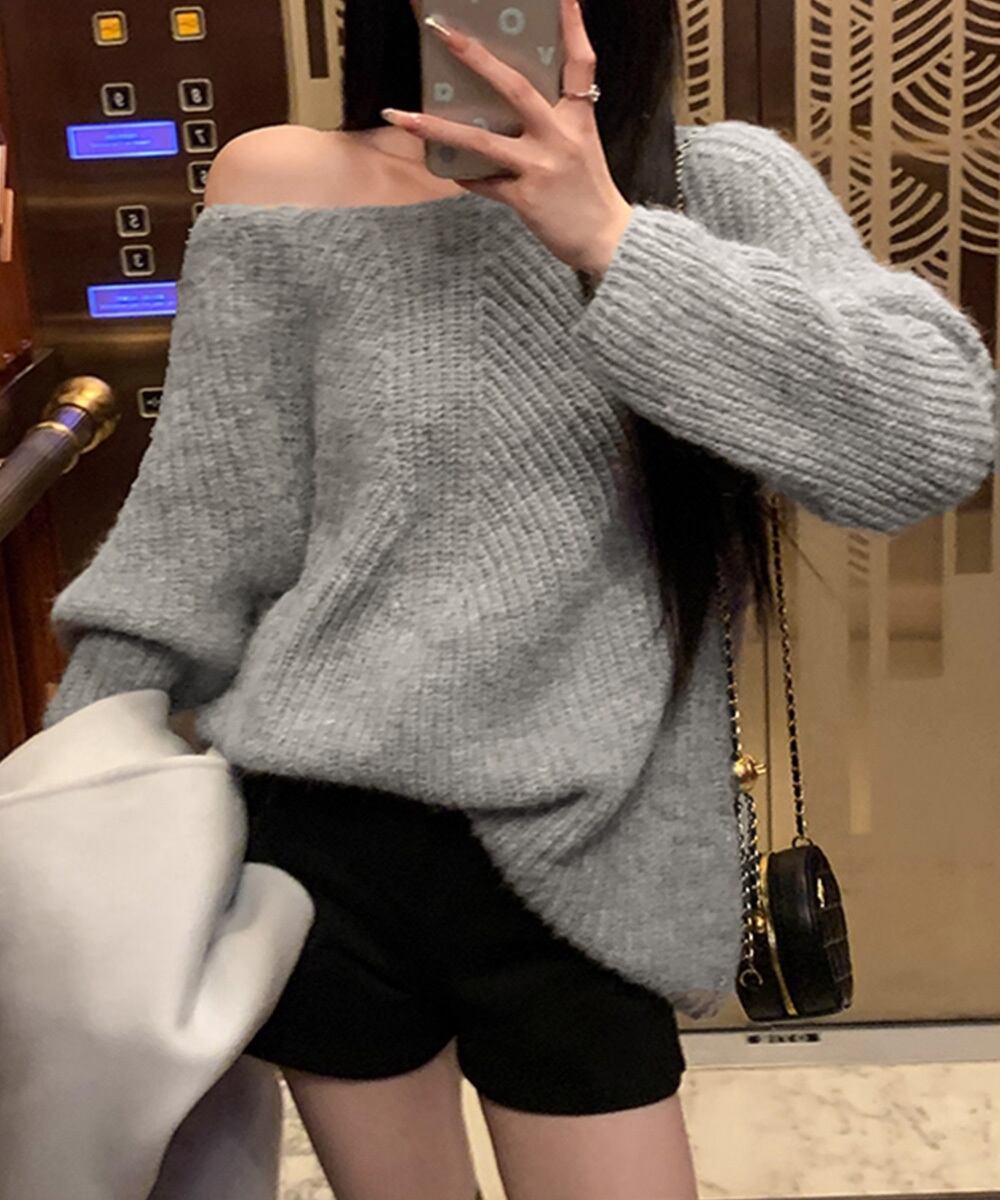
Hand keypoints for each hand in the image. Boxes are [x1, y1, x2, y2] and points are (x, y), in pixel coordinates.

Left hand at [381, 0, 633, 279]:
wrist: (608, 241)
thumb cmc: (590, 193)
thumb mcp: (581, 147)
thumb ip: (553, 123)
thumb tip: (509, 107)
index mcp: (578, 118)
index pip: (580, 62)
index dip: (572, 24)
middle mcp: (560, 137)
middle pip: (516, 88)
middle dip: (476, 57)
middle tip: (441, 30)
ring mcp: (542, 167)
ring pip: (482, 140)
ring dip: (436, 127)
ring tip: (399, 116)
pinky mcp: (527, 198)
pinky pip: (484, 184)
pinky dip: (465, 177)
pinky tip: (447, 170)